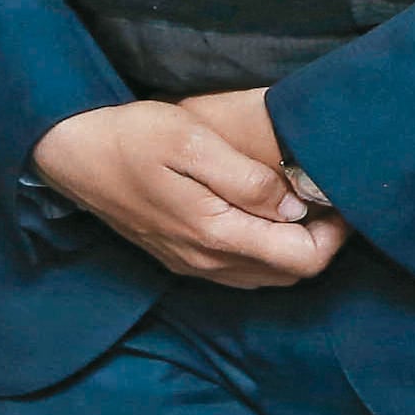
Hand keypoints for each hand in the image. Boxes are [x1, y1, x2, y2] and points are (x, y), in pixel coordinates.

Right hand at [30, 101, 347, 288]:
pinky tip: (264, 216)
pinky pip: (240, 271)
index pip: (304, 259)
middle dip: (320, 242)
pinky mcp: (179, 258)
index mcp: (217, 234)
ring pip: (266, 276)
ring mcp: (192, 266)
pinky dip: (264, 251)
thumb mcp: (190, 142)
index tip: (344, 198)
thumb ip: (245, 178)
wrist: (70, 154)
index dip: (336, 234)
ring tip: (303, 205)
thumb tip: (292, 205)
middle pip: (291, 274)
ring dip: (293, 249)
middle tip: (328, 197)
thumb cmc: (131, 137)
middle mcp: (208, 262)